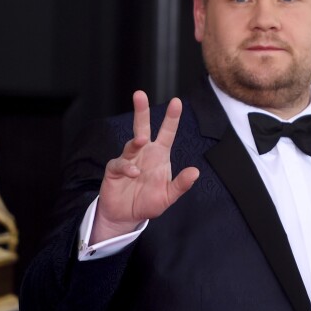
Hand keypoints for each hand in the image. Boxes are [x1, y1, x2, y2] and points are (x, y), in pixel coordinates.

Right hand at [92, 91, 199, 242]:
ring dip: (136, 141)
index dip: (172, 118)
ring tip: (142, 140)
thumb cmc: (148, 202)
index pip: (167, 132)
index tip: (177, 101)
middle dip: (141, 110)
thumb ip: (181, 185)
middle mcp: (143, 152)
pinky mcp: (114, 169)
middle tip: (140, 94)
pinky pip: (120, 164)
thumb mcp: (169, 196)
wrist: (126, 216)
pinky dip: (127, 167)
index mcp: (159, 155)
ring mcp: (128, 159)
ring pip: (130, 143)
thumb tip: (195, 172)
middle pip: (142, 127)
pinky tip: (134, 173)